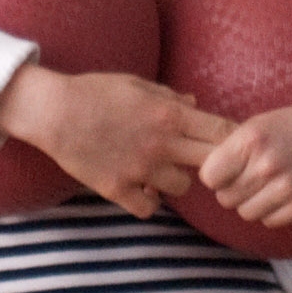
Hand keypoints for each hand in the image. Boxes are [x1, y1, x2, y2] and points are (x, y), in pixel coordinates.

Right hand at [0, 66, 232, 219]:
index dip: (236, 139)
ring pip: (183, 188)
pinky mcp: (118, 189)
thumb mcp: (138, 85)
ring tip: (164, 170)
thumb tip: (196, 105)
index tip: (237, 144)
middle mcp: (161, 144)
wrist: (54, 112)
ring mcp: (140, 170)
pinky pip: (150, 208)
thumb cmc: (96, 91)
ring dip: (178, 180)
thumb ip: (170, 98)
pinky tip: (143, 189)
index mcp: (169, 114)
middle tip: (205, 162)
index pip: (222, 130)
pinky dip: (150, 201)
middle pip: (212, 163)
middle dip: (216, 163)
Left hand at [197, 72, 291, 227]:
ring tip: (268, 184)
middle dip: (234, 188)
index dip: (216, 174)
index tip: (228, 168)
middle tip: (252, 175)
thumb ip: (232, 149)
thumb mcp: (259, 124)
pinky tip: (284, 192)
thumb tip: (205, 175)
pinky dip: (272, 211)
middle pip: (225, 198)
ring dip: (252, 201)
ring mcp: (286, 188)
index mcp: (250, 139)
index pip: (209, 177)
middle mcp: (266, 165)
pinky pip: (269, 221)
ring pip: (245, 213)